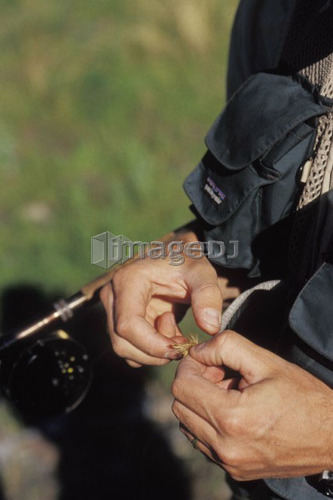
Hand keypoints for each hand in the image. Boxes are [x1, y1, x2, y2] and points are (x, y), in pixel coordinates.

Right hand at [100, 230, 239, 367]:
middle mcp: (112, 296)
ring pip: (125, 350)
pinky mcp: (118, 321)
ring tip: (176, 332)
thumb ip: (208, 296)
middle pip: (122, 343)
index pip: (128, 325)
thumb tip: (210, 328)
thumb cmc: (186, 263)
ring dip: (154, 353)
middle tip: (182, 340)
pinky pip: (130, 349)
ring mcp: (113, 310)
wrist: (175, 258)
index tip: (179, 347)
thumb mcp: (201, 273)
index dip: (152, 344)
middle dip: (155, 352)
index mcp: (127, 280)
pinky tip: (169, 333)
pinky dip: (151, 351)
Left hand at [172, 330, 332, 479]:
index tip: (208, 360)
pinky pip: (203, 442)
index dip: (189, 366)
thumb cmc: (303, 396)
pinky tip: (233, 412)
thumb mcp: (266, 361)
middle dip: (194, 384)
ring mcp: (229, 463)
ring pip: (188, 426)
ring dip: (199, 405)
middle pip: (180, 406)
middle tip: (220, 375)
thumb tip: (197, 352)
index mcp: (232, 418)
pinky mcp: (235, 472)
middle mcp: (225, 447)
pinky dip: (208, 424)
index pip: (182, 387)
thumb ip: (226, 346)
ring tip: (229, 394)